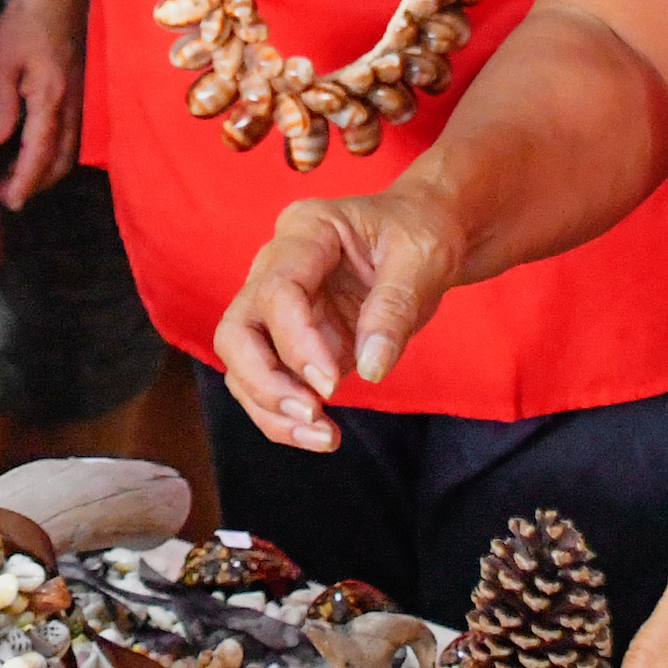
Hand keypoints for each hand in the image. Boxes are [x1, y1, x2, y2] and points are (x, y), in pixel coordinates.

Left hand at [0, 0, 85, 208]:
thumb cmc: (24, 22)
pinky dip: (55, 151)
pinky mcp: (81, 90)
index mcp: (51, 98)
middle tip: (9, 194)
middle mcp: (72, 104)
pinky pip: (73, 132)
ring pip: (70, 148)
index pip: (40, 151)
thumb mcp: (1, 61)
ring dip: (47, 168)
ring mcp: (81, 97)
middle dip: (37, 181)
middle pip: (61, 158)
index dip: (26, 180)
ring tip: (18, 176)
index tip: (11, 201)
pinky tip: (36, 147)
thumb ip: (1, 104)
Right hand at [214, 184, 472, 446]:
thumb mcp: (422, 260)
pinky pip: (268, 382)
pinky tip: (322, 434)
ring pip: (242, 365)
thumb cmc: (421, 232)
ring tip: (324, 437)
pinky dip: (285, 415)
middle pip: (237, 330)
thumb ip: (393, 309)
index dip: (297, 343)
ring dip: (271, 408)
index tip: (331, 384)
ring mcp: (278, 307)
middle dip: (264, 381)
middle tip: (312, 414)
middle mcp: (276, 266)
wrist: (430, 233)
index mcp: (306, 231)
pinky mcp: (291, 341)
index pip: (277, 291)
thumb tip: (371, 368)